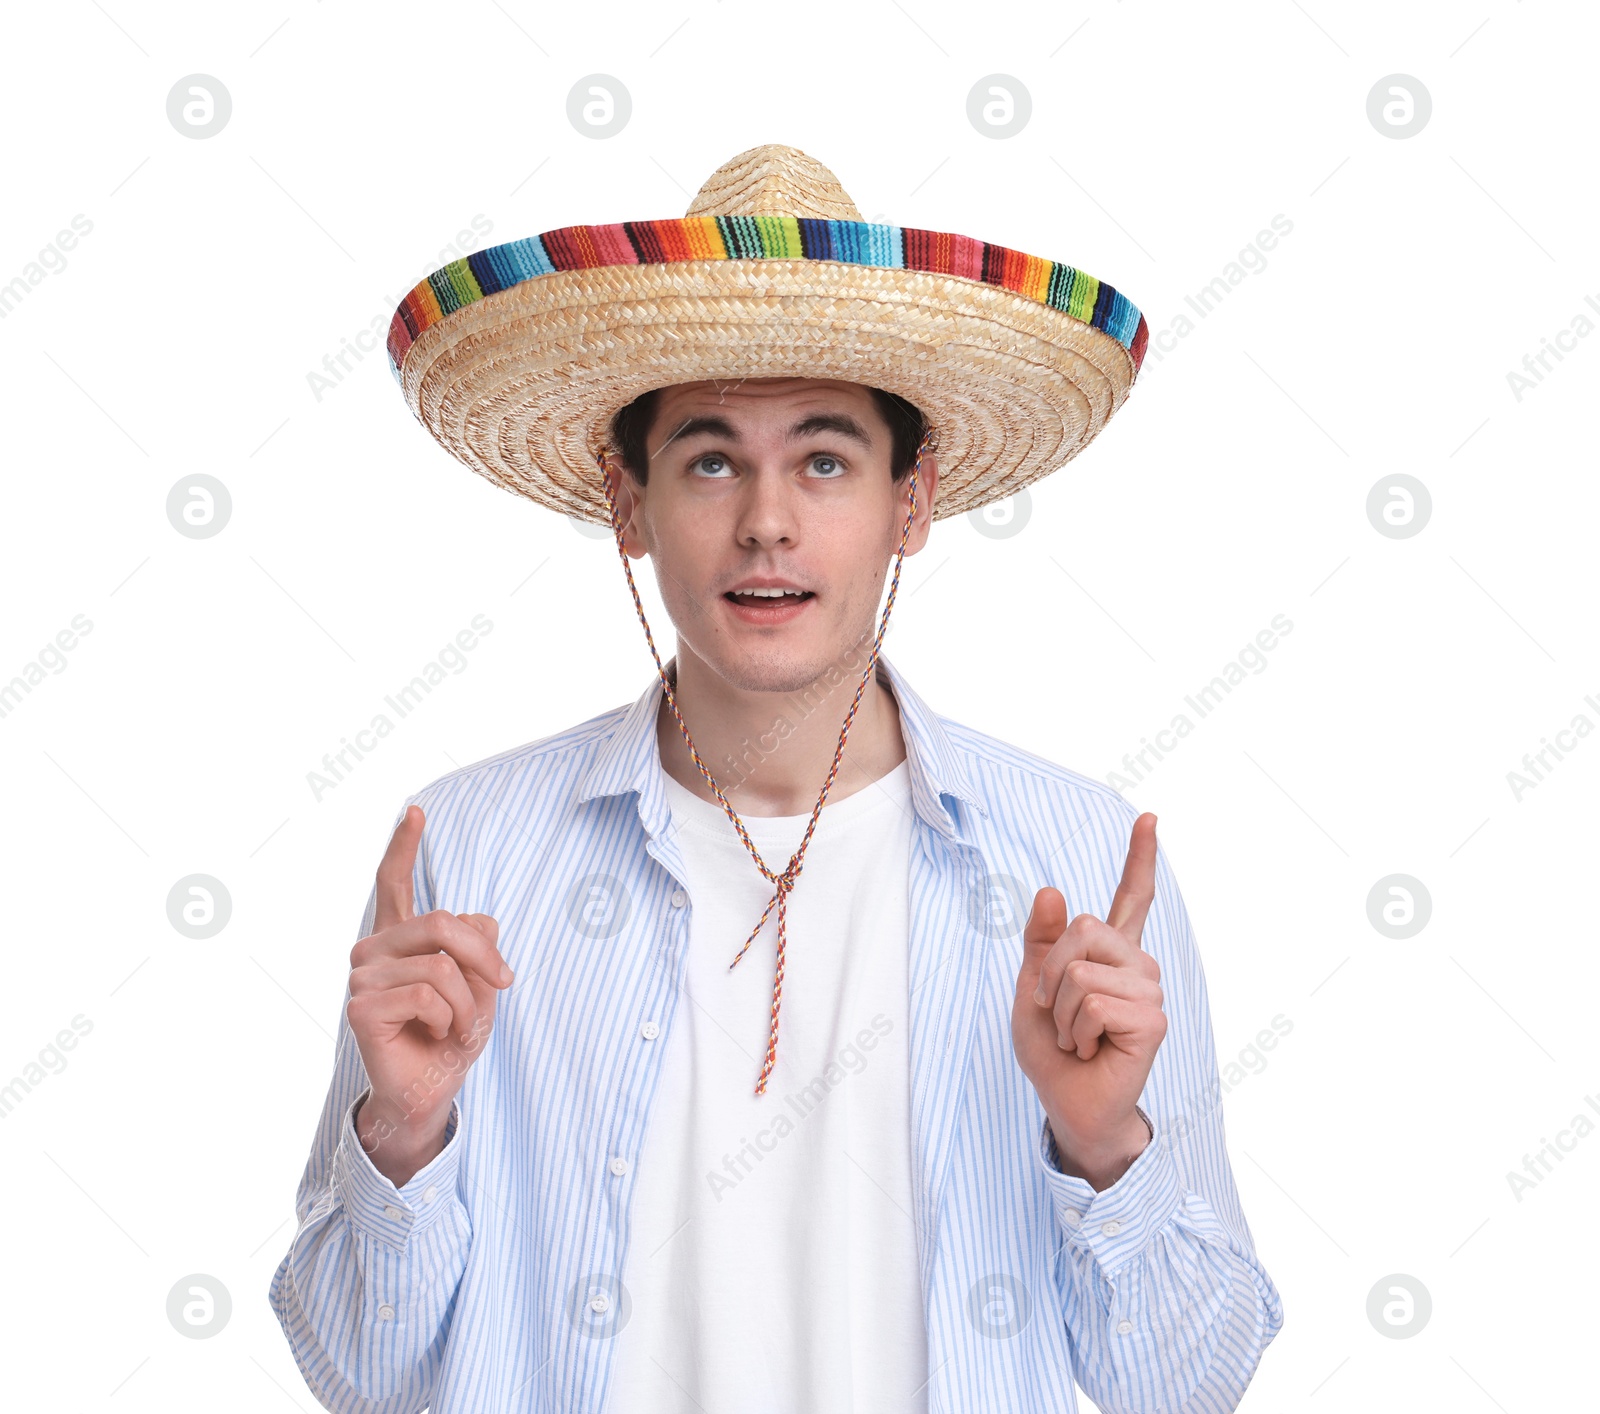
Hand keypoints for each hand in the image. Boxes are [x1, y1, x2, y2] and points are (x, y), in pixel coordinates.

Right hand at [347, 804, 513, 1185]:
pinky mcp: (361, 1006)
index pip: (394, 882)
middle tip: (504, 983)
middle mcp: (374, 949)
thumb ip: (479, 946)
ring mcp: (362, 976)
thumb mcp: (480, 985)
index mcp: (400, 938)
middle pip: (443, 923)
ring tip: (455, 1024)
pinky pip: (428, 993)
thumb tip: (482, 921)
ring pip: (441, 965)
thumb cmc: (452, 1037)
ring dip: (468, 1001)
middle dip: (484, 957)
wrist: (433, 1090)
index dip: (403, 845)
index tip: (416, 810)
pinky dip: (450, 1017)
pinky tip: (435, 1033)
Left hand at [1011, 812, 1166, 1187]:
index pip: (1131, 896)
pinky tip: (1091, 1050)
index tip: (1149, 818)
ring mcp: (1149, 990)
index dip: (1140, 857)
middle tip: (1059, 1014)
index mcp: (1111, 952)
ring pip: (1081, 971)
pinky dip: (1076, 1033)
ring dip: (1061, 1013)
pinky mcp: (1152, 1020)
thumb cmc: (1053, 1050)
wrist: (1067, 1103)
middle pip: (1082, 928)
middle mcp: (1138, 964)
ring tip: (1078, 1037)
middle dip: (1051, 974)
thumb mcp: (1033, 988)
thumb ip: (1041, 942)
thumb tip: (1052, 890)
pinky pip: (1094, 1003)